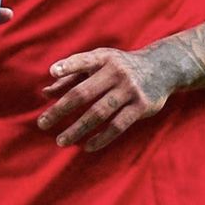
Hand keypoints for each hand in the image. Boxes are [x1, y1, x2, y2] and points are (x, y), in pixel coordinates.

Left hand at [37, 44, 179, 151]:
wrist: (162, 67)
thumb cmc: (120, 67)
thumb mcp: (99, 63)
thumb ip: (72, 76)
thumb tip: (45, 93)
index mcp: (104, 58)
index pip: (84, 61)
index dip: (69, 65)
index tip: (52, 71)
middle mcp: (116, 71)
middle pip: (84, 93)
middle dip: (61, 109)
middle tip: (42, 123)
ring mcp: (130, 89)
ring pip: (99, 112)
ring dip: (78, 128)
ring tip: (61, 141)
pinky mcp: (141, 106)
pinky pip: (118, 125)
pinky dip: (101, 138)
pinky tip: (87, 146)